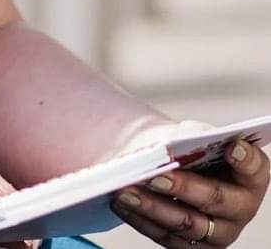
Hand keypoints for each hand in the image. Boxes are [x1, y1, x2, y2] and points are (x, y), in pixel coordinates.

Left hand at [109, 121, 269, 245]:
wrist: (180, 172)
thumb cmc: (192, 152)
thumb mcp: (197, 137)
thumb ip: (195, 138)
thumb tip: (179, 142)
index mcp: (249, 177)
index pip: (254, 168)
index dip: (245, 159)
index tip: (232, 148)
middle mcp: (240, 209)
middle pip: (214, 200)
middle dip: (182, 187)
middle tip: (155, 176)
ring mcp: (218, 232)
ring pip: (186, 224)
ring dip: (152, 207)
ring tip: (125, 191)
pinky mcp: (194, 247)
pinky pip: (166, 237)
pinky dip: (141, 219)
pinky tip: (121, 203)